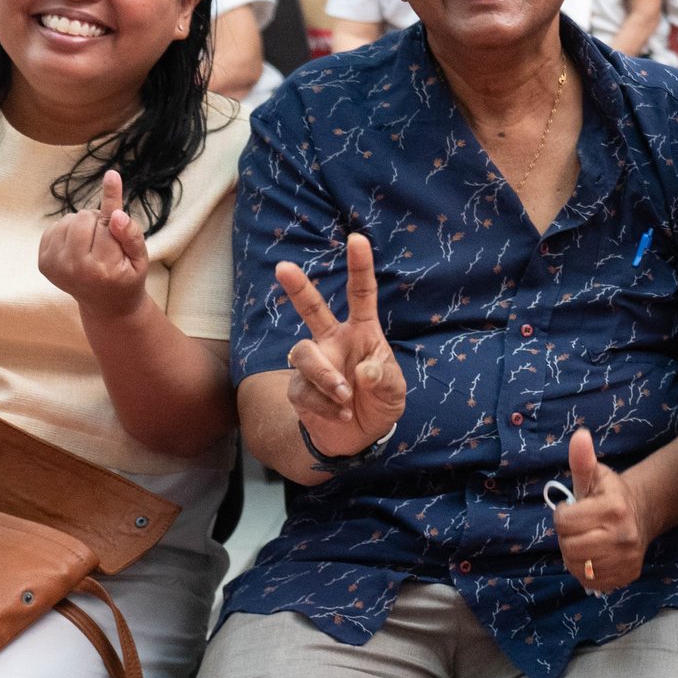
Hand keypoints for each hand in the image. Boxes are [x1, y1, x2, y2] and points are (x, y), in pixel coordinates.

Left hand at [37, 169, 149, 322]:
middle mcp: (74, 268)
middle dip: (97, 219)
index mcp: (102, 268)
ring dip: (82, 224)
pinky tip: (78, 245)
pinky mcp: (44, 262)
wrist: (105, 304)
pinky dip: (68, 230)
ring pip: (68, 220)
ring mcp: (55, 266)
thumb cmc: (126, 277)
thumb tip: (116, 215)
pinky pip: (54, 227)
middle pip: (83, 218)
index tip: (112, 173)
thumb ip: (132, 235)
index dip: (112, 205)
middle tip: (107, 236)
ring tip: (93, 242)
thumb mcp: (140, 260)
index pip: (104, 224)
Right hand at [276, 232, 408, 458]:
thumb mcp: (394, 391)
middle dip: (298, 288)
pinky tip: (340, 414)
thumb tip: (363, 371)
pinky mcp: (298, 387)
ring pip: (304, 355)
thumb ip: (384, 379)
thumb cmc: (379, 401)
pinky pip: (303, 390)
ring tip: (345, 396)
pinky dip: (325, 405)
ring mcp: (314, 363)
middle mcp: (333, 341)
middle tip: (283, 267)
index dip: (359, 267)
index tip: (357, 239)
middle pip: (312, 309)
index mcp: (361, 332)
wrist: (358, 437)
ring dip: (325, 376)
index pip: (360, 295)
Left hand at [553, 427, 650, 592]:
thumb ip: (582, 459)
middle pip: (569, 547)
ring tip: (586, 540)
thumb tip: (579, 435)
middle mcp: (623, 536)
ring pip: (577, 566)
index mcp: (613, 509)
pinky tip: (594, 555)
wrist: (643, 514)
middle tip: (579, 527)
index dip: (563, 515)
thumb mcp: (595, 475)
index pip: (564, 522)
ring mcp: (626, 559)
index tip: (572, 510)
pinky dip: (586, 570)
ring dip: (574, 555)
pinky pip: (590, 581)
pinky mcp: (626, 575)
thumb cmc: (611, 494)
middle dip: (567, 537)